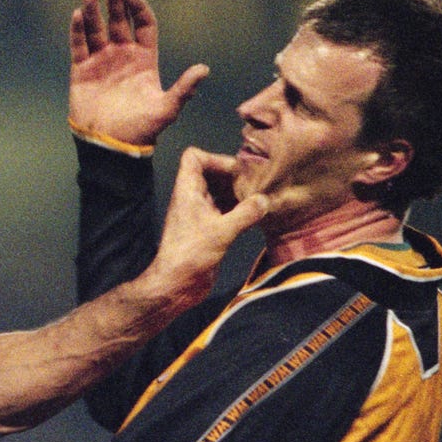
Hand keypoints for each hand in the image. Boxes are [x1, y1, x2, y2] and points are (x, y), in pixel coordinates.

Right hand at [68, 0, 208, 147]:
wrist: (111, 146)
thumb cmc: (141, 129)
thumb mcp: (167, 109)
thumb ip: (184, 88)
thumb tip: (204, 69)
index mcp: (145, 60)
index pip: (144, 25)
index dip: (138, 8)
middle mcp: (123, 56)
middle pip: (119, 21)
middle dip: (116, 1)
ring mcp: (101, 62)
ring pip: (96, 30)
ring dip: (93, 11)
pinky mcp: (82, 72)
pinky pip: (79, 46)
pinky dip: (77, 31)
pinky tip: (77, 15)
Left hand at [142, 147, 266, 309]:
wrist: (176, 284)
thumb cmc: (190, 255)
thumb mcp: (221, 231)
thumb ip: (245, 213)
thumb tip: (264, 200)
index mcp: (187, 191)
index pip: (194, 158)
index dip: (215, 159)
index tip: (235, 172)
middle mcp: (192, 199)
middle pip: (211, 173)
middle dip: (233, 175)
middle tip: (255, 184)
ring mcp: (199, 213)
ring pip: (220, 192)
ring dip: (238, 192)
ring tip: (259, 197)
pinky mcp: (208, 229)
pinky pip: (225, 210)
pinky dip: (239, 208)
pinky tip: (255, 213)